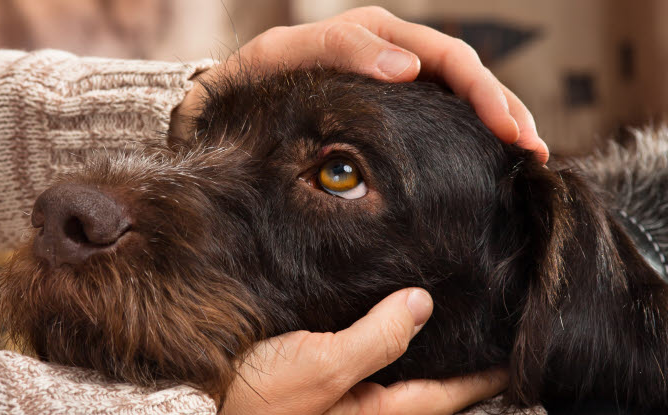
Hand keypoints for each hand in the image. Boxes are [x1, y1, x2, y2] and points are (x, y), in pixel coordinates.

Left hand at [171, 6, 547, 162]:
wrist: (229, 101)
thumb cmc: (254, 80)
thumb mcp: (284, 56)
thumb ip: (340, 51)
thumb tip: (407, 68)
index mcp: (376, 35)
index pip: (449, 58)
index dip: (484, 92)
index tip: (507, 131)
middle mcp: (393, 53)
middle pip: (467, 76)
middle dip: (505, 109)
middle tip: (532, 151)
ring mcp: (395, 81)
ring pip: (460, 97)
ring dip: (498, 121)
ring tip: (526, 157)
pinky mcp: (390, 109)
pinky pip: (439, 115)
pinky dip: (469, 134)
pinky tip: (488, 158)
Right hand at [220, 288, 507, 414]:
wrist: (209, 390)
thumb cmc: (260, 399)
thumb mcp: (320, 367)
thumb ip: (375, 339)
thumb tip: (421, 304)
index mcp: (384, 411)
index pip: (456, 390)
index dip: (492, 367)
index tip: (522, 333)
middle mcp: (375, 406)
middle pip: (436, 379)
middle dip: (466, 348)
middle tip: (494, 309)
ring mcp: (355, 395)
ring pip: (408, 366)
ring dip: (430, 339)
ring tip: (454, 305)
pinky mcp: (331, 380)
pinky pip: (376, 357)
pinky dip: (393, 334)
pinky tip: (391, 309)